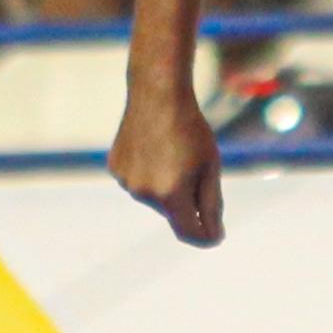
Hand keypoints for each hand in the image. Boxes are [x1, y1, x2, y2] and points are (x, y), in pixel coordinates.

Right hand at [110, 79, 223, 244]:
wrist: (157, 95)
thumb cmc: (191, 130)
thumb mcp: (210, 168)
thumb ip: (212, 206)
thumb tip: (214, 236)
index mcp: (171, 195)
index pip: (190, 233)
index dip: (206, 237)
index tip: (217, 234)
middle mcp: (144, 193)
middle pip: (173, 213)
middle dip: (188, 199)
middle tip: (195, 166)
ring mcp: (126, 181)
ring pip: (155, 197)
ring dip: (168, 185)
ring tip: (173, 152)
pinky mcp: (115, 167)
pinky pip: (138, 181)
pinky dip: (150, 173)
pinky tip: (155, 147)